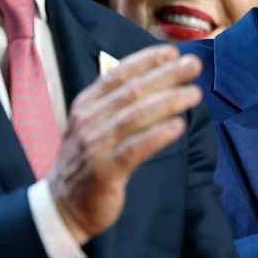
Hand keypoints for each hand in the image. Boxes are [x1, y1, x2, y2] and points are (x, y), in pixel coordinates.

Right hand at [50, 44, 202, 245]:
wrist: (63, 205)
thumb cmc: (87, 162)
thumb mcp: (92, 126)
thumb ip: (117, 104)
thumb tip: (156, 80)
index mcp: (86, 105)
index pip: (118, 74)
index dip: (146, 60)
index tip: (172, 52)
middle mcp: (88, 121)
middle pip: (132, 91)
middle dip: (165, 75)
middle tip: (193, 65)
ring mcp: (95, 146)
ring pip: (136, 116)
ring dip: (168, 101)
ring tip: (194, 94)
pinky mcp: (105, 172)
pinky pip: (135, 149)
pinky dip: (158, 135)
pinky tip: (178, 126)